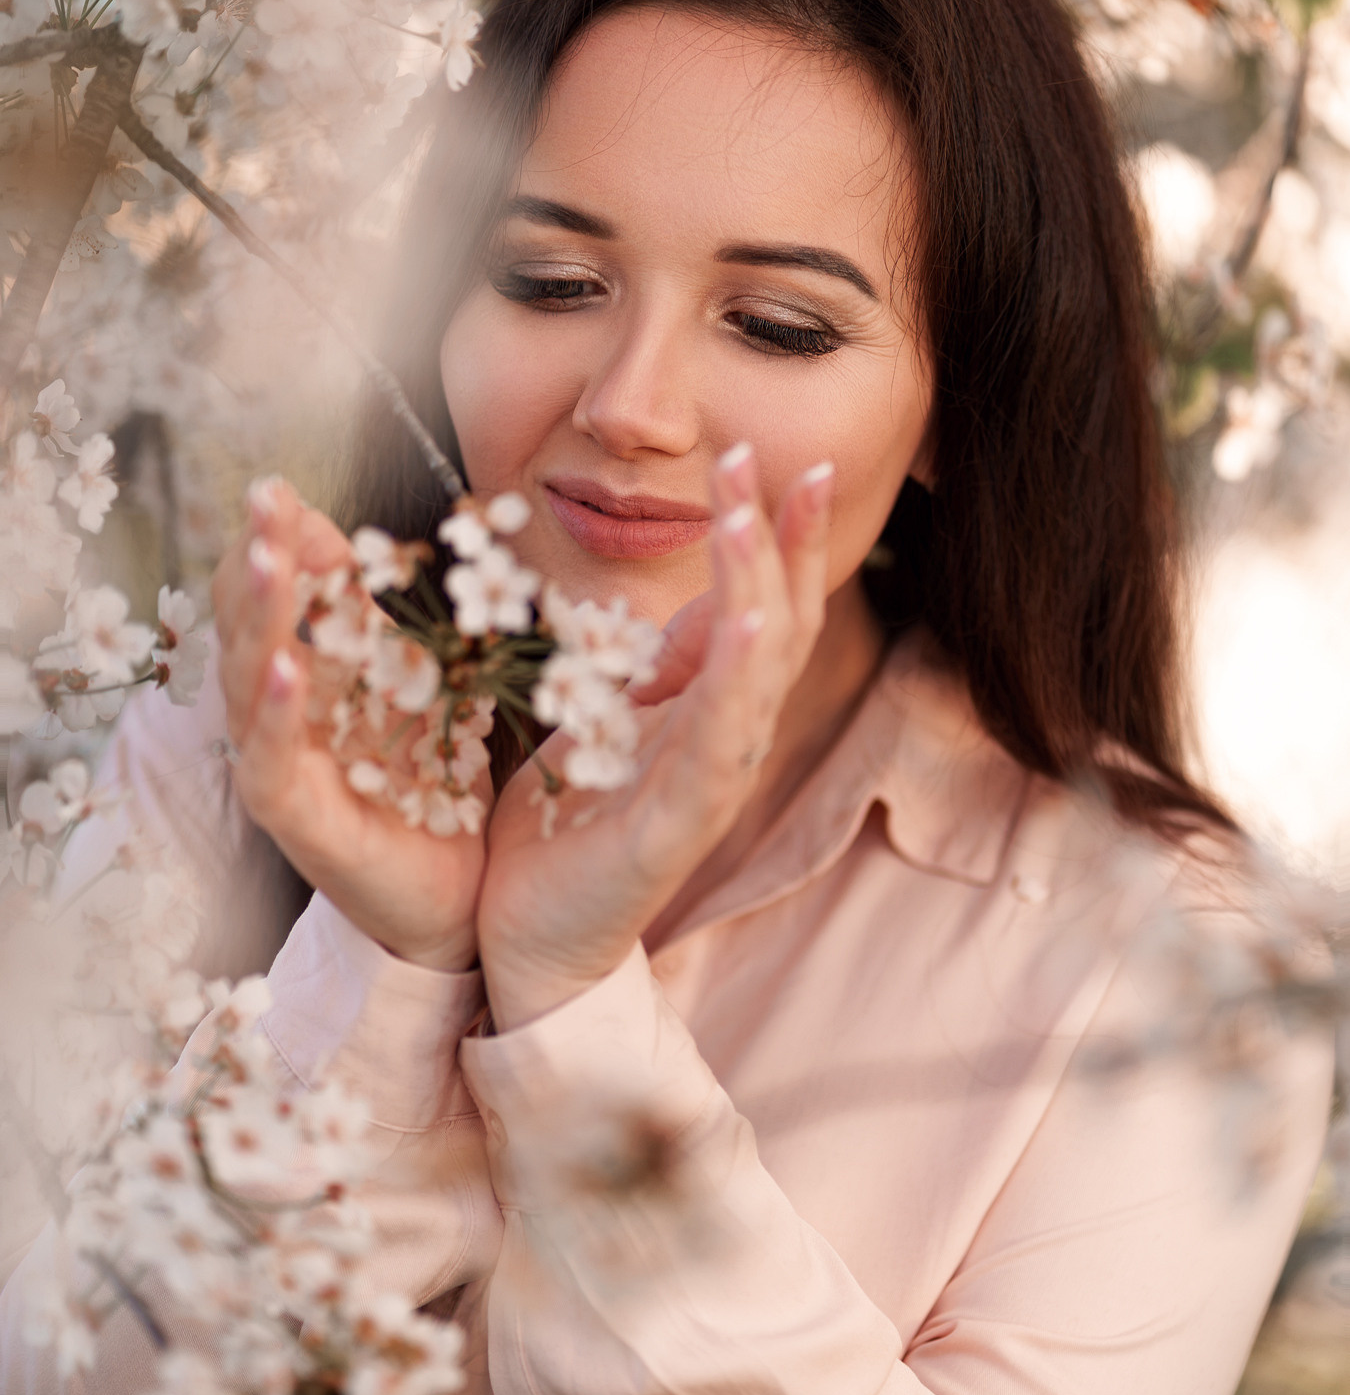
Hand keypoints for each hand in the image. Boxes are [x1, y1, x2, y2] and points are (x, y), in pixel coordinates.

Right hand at [211, 479, 486, 971]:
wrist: (457, 893)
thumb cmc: (428, 786)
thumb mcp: (413, 684)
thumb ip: (379, 621)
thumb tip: (356, 542)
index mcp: (303, 674)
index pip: (275, 592)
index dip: (281, 541)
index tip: (287, 490)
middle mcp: (275, 714)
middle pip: (249, 621)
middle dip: (258, 555)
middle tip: (264, 496)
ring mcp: (277, 765)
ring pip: (248, 679)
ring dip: (260, 614)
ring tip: (264, 557)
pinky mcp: (293, 816)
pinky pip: (273, 757)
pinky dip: (278, 711)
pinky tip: (286, 667)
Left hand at [476, 447, 833, 1026]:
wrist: (525, 936)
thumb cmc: (567, 827)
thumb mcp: (614, 716)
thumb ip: (670, 665)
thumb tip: (715, 596)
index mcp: (709, 715)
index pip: (762, 610)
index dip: (777, 539)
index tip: (777, 461)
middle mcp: (726, 746)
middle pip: (776, 628)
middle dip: (778, 542)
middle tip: (771, 458)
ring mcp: (708, 789)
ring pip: (757, 677)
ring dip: (760, 590)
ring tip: (757, 517)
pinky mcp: (674, 831)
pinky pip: (717, 747)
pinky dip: (736, 682)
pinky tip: (745, 625)